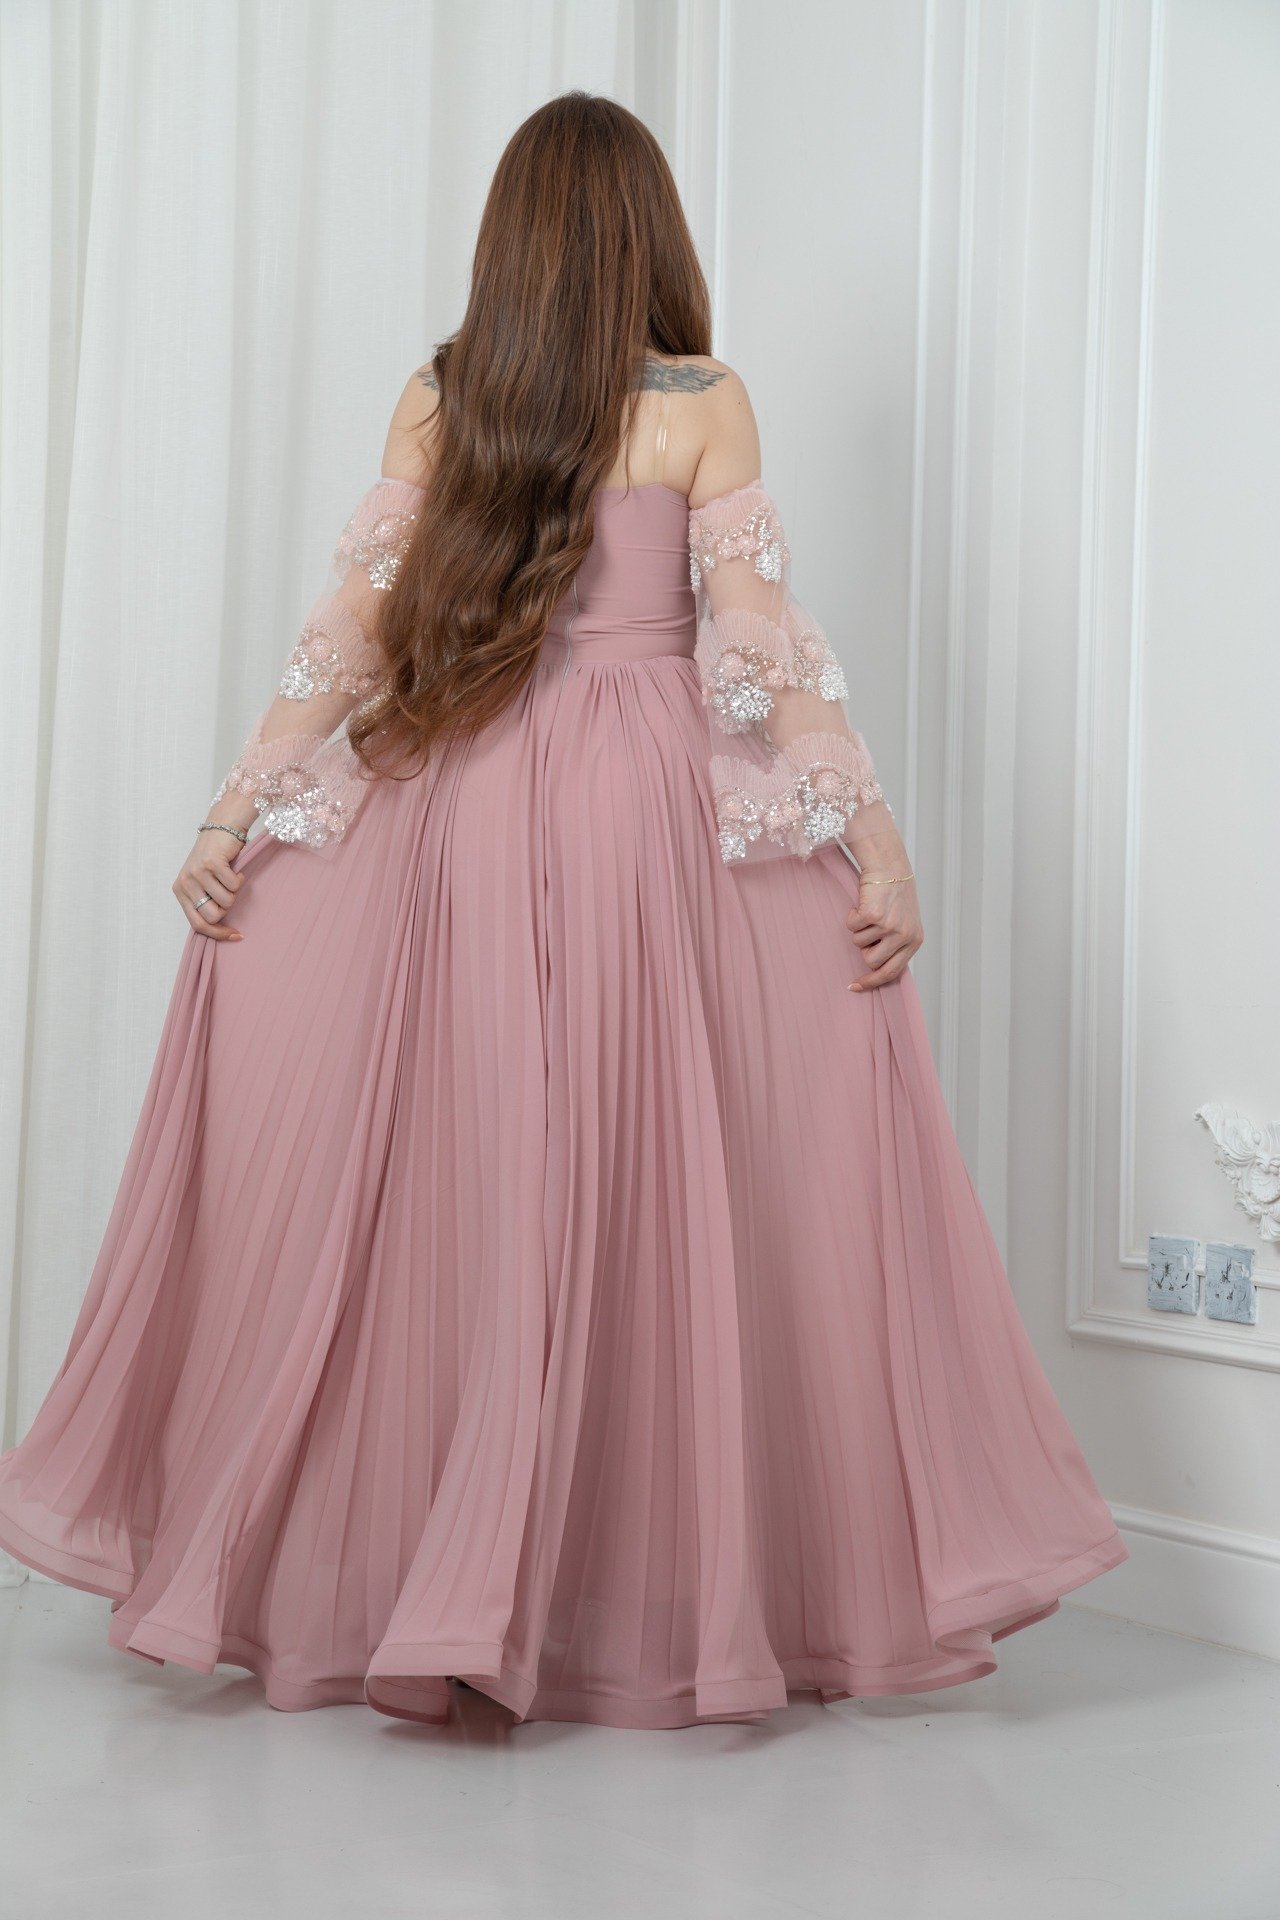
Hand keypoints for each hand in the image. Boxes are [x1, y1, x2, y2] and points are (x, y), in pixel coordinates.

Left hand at [173, 828, 246, 940]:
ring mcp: (197, 872)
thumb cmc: (215, 856)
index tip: (235, 934)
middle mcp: (185, 882)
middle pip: (212, 916)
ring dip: (234, 891)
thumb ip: (203, 902)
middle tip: (228, 892)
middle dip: (227, 907)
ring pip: (226, 901)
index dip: (218, 933)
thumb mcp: (203, 882)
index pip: (197, 925)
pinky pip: (233, 886)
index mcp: (180, 890)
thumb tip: (217, 928)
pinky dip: (239, 879)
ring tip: (230, 877)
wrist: (222, 826)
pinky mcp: (211, 863)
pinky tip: (234, 869)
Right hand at [846, 865, 922, 990]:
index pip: (891, 972)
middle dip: (865, 947)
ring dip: (859, 929)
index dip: (871, 982)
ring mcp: (889, 926)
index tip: (854, 986)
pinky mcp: (873, 915)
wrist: (889, 866)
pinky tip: (863, 903)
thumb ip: (896, 945)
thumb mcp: (904, 922)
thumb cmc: (894, 893)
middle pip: (871, 961)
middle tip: (868, 929)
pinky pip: (852, 926)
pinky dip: (852, 915)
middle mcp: (904, 936)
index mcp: (915, 941)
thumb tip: (875, 968)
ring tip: (870, 911)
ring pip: (859, 943)